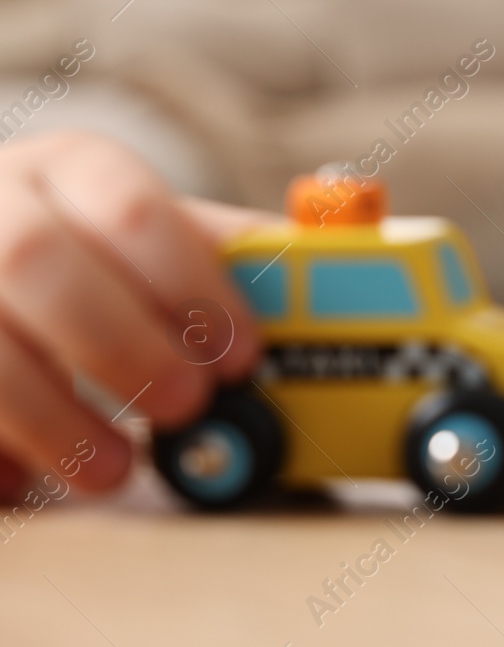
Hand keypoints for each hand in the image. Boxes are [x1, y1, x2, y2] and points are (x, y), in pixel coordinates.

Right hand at [0, 132, 270, 496]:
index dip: (193, 286)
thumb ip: (217, 252)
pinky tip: (17, 480)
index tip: (241, 353)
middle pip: (39, 264)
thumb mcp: (144, 233)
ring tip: (111, 470)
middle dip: (119, 344)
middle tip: (185, 404)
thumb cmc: (80, 244)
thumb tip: (329, 277)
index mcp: (72, 166)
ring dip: (48, 414)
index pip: (135, 207)